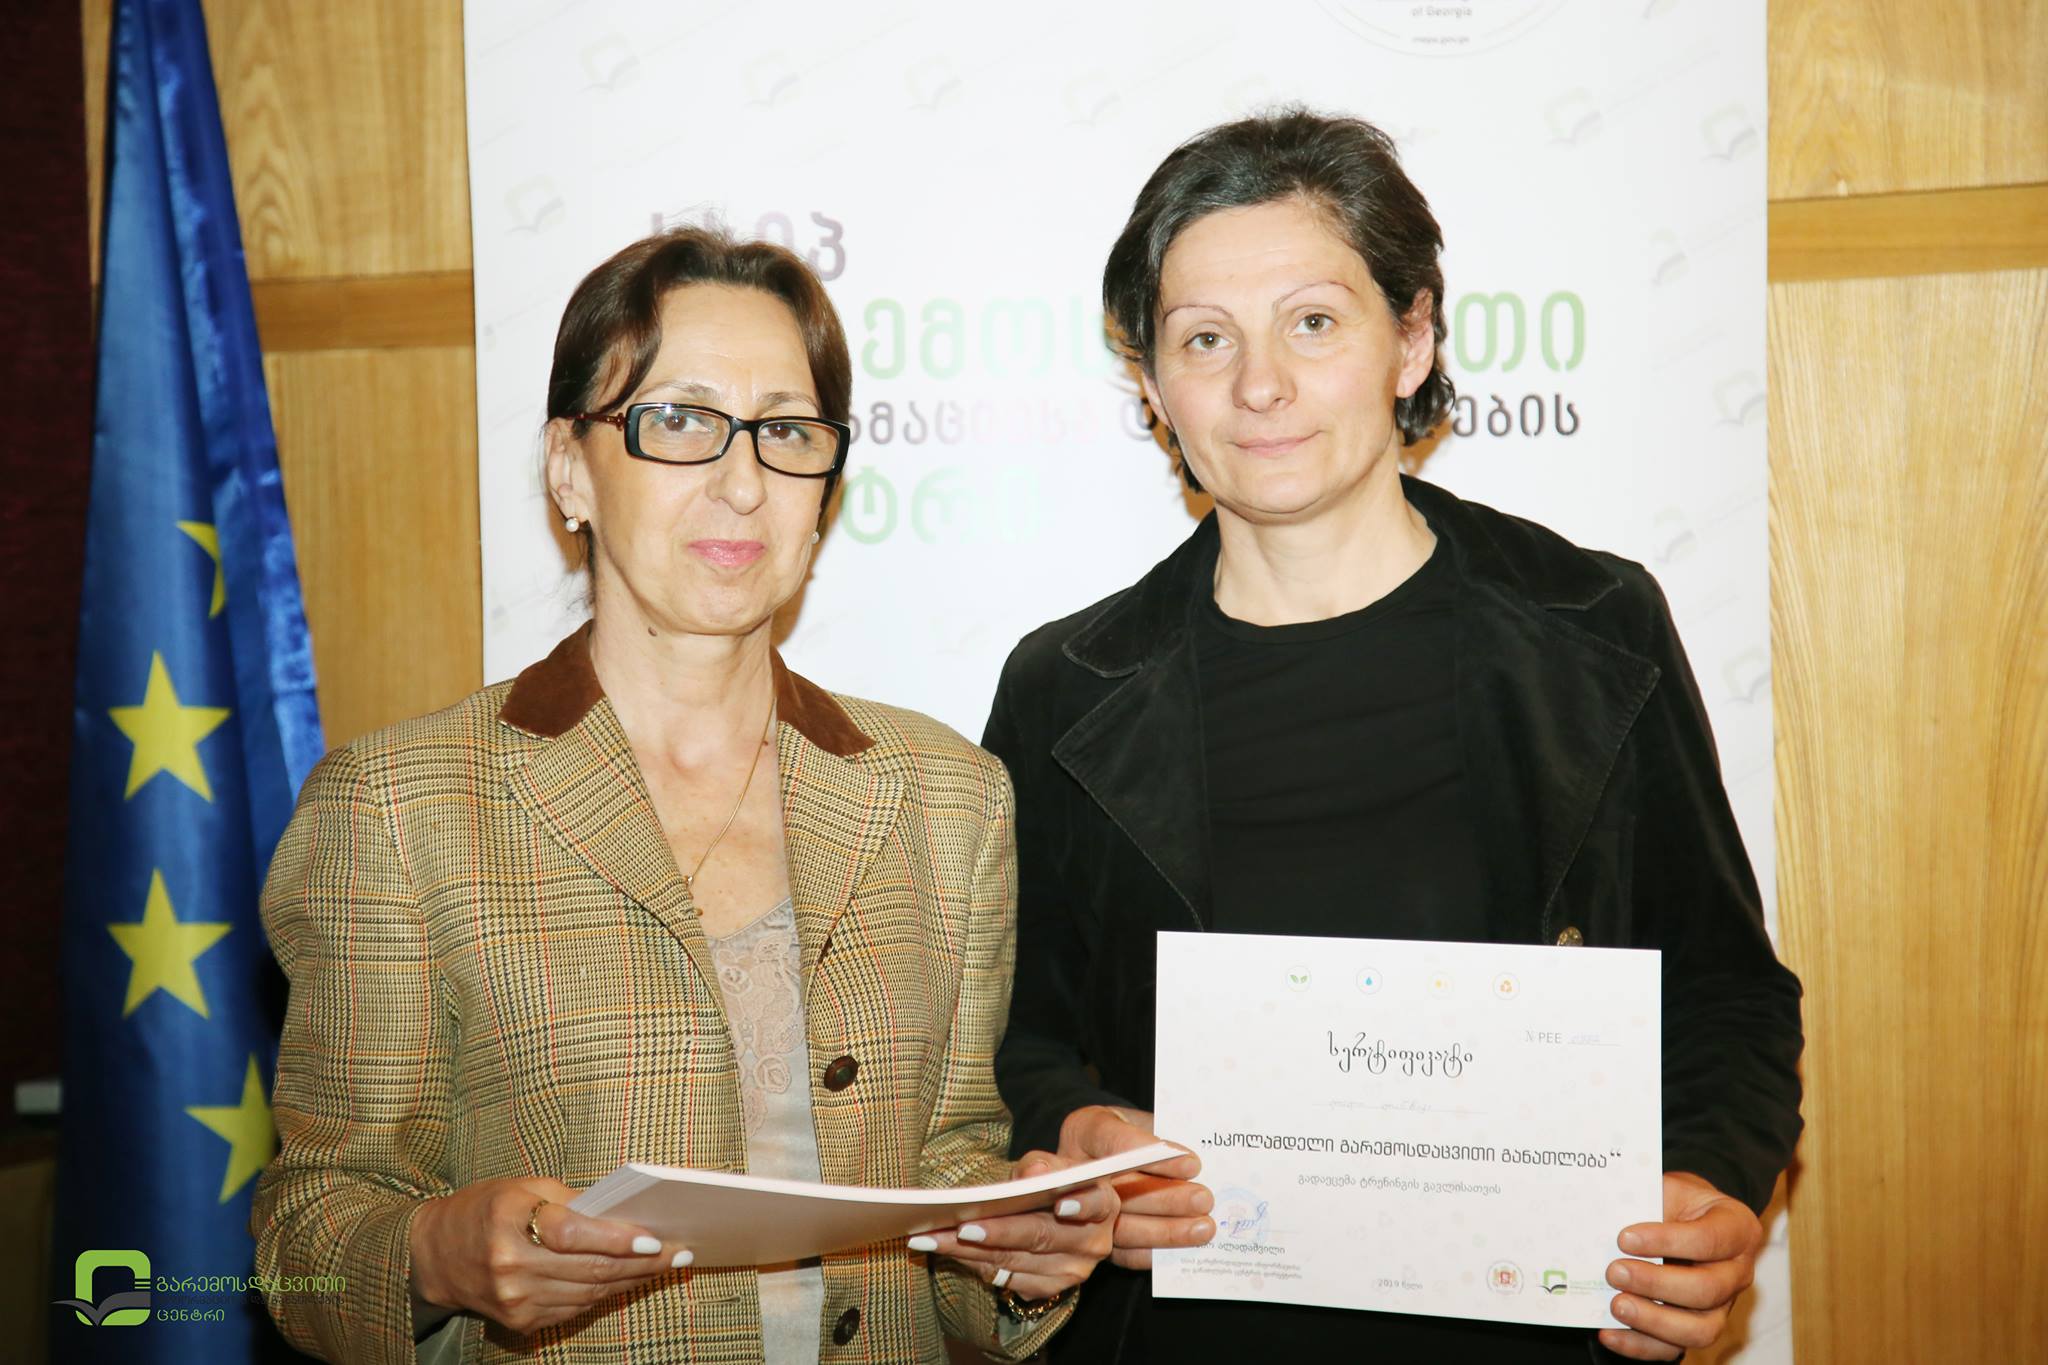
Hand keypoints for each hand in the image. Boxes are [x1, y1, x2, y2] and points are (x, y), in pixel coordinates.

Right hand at [409, 1176, 690, 1335]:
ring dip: (631, 1279)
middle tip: (678, 1252)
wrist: (436, 1254)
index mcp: (510, 1221)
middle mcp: (511, 1266)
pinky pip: (575, 1308)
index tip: (653, 1238)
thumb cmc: (486, 1209)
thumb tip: (625, 1212)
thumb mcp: (524, 1186)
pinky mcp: (519, 1321)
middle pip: (589, 1268)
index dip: (615, 1238)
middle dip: (641, 1262)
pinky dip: (605, 1293)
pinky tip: (628, 1279)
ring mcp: (515, 1299)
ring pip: (588, 1292)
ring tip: (664, 1265)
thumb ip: (572, 1200)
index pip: (571, 1234)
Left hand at [911, 1151, 1118, 1300]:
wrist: (1057, 1209)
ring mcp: (1074, 1271)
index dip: (1079, 1204)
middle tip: (961, 1226)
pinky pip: (1007, 1280)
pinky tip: (948, 1252)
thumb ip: (1042, 1164)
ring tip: (934, 1238)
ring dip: (971, 1251)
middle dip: (998, 1231)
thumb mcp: (1052, 1162)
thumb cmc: (1053, 1180)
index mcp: (1103, 1203)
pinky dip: (975, 1264)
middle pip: (1041, 1237)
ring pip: (1017, 1262)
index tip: (1060, 1204)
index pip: (1095, 1203)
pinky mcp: (1050, 1290)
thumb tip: (1032, 1173)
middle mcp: (1094, 1243)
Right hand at [1058, 1105, 1213, 1269]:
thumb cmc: (1135, 1132)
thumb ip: (1162, 1134)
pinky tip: (1181, 1249)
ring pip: (1120, 1226)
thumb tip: (1196, 1163)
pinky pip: (1121, 1253)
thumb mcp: (1145, 1119)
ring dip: (1165, 1230)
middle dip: (1165, 1197)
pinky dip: (1153, 1252)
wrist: (1115, 1153)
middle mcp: (1072, 1171)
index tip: (1192, 1164)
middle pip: (1117, 1188)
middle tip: (1203, 1199)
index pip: (1113, 1141)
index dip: (1152, 1155)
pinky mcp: (1091, 1240)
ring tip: (1202, 1228)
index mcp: (1083, 1130)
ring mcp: (1078, 1210)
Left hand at [1599, 1171, 1762, 1359]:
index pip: (1709, 1239)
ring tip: (1616, 1304)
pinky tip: (1609, 1332)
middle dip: (1657, 1284)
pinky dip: (1640, 1345)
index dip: (1667, 1241)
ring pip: (1700, 1329)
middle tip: (1614, 1272)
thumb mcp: (1669, 1187)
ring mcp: (1722, 1306)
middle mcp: (1738, 1273)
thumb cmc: (1676, 1201)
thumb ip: (1646, 1200)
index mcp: (1737, 1229)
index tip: (1624, 1237)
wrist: (1687, 1218)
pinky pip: (1675, 1349)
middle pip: (1708, 1290)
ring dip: (1654, 1321)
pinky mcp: (1699, 1328)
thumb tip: (1601, 1216)